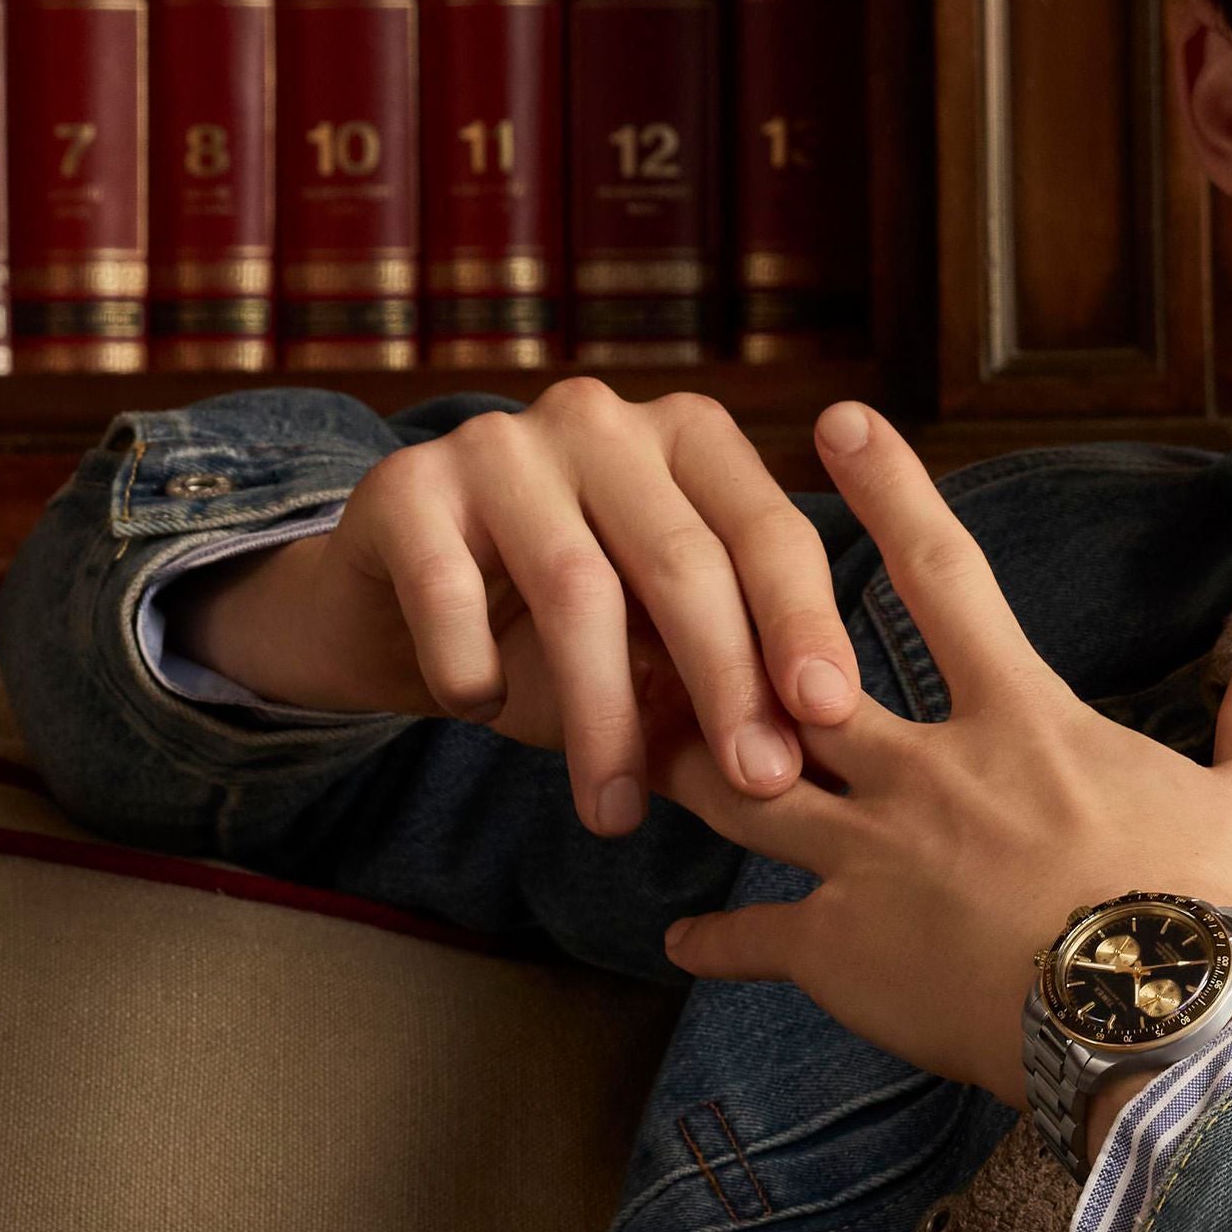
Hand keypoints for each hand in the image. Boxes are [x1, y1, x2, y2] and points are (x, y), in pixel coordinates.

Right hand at [164, 380, 866, 831]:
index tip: (833, 716)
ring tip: (616, 811)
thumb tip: (803, 763)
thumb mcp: (660, 650)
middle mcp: (601, 420)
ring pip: (575, 588)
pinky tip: (482, 715)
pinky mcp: (405, 483)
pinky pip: (451, 591)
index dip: (805, 625)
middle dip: (726, 683)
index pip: (767, 532)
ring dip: (603, 716)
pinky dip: (474, 667)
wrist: (399, 608)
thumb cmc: (561, 632)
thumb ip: (729, 681)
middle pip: (683, 561)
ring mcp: (499, 442)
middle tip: (755, 782)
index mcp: (689, 440)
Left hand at [656, 404, 1231, 1105]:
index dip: (889, 492)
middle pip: (792, 682)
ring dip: (689, 769)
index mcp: (1019, 721)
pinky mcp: (842, 953)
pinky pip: (753, 939)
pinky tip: (678, 946)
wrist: (1152, 1032)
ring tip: (639, 755)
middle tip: (662, 597)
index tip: (834, 423)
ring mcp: (870, 861)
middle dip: (722, 633)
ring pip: (741, 793)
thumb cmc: (1207, 913)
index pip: (943, 576)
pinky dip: (713, 943)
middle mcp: (925, 772)